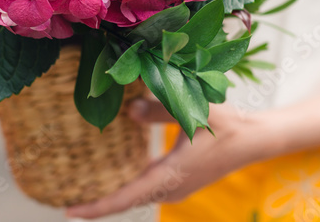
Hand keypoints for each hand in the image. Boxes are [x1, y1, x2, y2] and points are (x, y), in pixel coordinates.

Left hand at [65, 97, 271, 218]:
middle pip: (126, 201)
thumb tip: (129, 110)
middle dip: (97, 203)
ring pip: (136, 196)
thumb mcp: (194, 110)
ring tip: (82, 187)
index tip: (69, 211)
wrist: (254, 140)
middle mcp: (170, 188)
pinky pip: (145, 189)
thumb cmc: (228, 124)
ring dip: (112, 195)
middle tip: (65, 197)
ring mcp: (176, 188)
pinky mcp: (179, 182)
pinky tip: (113, 172)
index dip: (97, 207)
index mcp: (171, 176)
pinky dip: (126, 186)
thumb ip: (160, 109)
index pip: (126, 198)